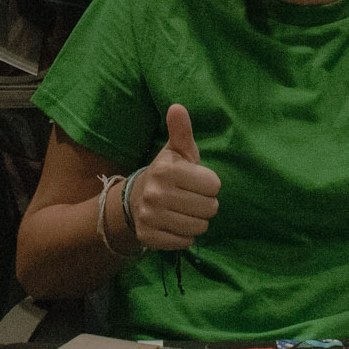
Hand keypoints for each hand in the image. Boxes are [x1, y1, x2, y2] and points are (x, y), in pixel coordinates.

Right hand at [128, 105, 220, 249]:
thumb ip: (181, 130)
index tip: (196, 182)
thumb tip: (177, 107)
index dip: (209, 184)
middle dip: (206, 204)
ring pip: (199, 227)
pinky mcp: (149, 237)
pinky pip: (185, 242)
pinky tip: (176, 224)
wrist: (135, 199)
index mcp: (166, 169)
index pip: (214, 185)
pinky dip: (185, 236)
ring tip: (185, 211)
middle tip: (192, 198)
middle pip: (210, 208)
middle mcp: (156, 193)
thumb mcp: (176, 151)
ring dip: (197, 221)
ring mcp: (150, 217)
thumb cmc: (167, 173)